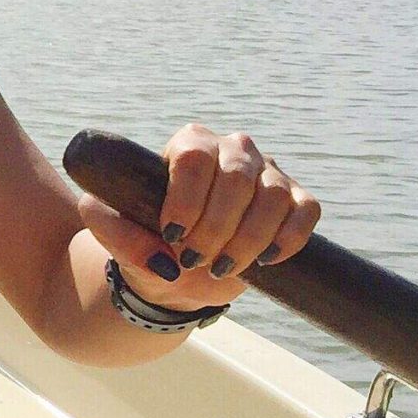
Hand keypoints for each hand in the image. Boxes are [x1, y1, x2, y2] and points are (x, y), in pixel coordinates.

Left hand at [75, 124, 321, 311]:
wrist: (175, 273)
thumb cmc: (143, 242)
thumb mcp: (114, 236)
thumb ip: (111, 229)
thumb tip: (159, 251)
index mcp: (188, 145)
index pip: (193, 156)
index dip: (185, 198)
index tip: (171, 234)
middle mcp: (232, 150)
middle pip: (236, 177)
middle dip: (215, 227)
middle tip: (194, 258)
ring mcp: (267, 173)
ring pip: (273, 196)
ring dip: (248, 239)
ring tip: (221, 266)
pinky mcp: (294, 200)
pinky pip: (306, 210)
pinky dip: (289, 237)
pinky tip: (265, 260)